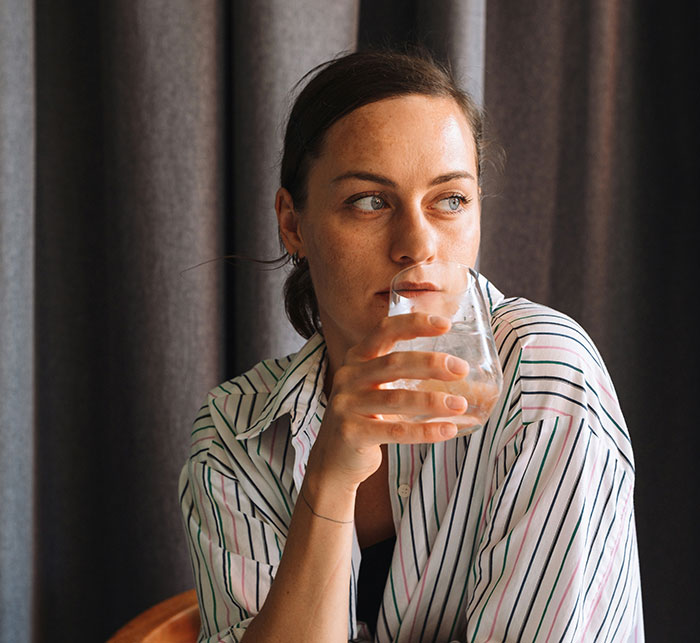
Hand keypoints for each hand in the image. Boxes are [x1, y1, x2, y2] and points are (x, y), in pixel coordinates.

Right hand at [306, 313, 469, 491]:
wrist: (333, 460)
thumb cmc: (364, 418)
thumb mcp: (373, 386)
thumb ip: (397, 371)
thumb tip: (452, 363)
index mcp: (356, 359)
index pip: (384, 331)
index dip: (414, 324)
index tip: (445, 324)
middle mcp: (348, 377)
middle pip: (394, 363)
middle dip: (431, 363)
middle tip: (461, 369)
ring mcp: (346, 405)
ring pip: (396, 398)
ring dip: (433, 401)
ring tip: (460, 404)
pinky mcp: (351, 434)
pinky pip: (395, 431)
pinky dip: (425, 431)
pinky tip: (448, 430)